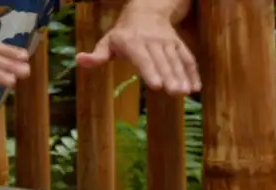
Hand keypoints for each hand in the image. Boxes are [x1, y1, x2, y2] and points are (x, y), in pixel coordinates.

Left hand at [76, 11, 200, 94]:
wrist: (146, 10)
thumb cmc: (122, 34)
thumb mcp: (107, 41)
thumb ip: (96, 55)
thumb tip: (79, 60)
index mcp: (132, 42)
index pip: (143, 58)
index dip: (150, 70)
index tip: (157, 85)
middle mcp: (152, 41)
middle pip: (162, 61)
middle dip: (169, 76)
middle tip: (174, 92)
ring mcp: (167, 42)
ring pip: (176, 59)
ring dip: (182, 76)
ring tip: (185, 92)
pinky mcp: (178, 44)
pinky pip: (187, 57)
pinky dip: (193, 71)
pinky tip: (196, 87)